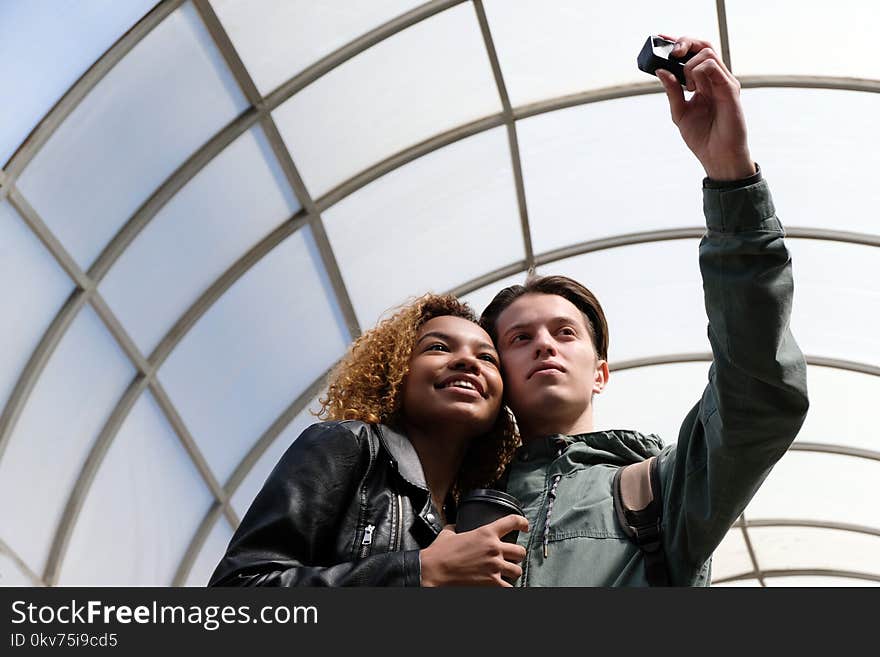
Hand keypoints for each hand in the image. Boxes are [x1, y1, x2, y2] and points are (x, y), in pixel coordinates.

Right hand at [419, 514, 528, 586]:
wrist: (433, 571)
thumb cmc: (439, 554)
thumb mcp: (448, 533)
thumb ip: (456, 528)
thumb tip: (455, 527)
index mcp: (485, 533)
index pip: (512, 521)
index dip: (522, 522)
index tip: (525, 526)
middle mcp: (494, 549)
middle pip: (520, 551)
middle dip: (517, 555)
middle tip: (512, 558)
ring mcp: (494, 567)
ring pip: (517, 571)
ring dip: (512, 572)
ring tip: (507, 574)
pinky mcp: (492, 583)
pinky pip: (509, 587)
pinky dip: (506, 587)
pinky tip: (502, 585)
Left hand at [656, 35, 755, 180]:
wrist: (717, 156)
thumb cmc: (702, 137)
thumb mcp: (679, 113)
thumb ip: (672, 91)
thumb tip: (661, 71)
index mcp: (704, 83)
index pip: (695, 53)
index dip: (681, 43)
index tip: (663, 40)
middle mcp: (716, 79)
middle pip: (704, 46)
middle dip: (685, 43)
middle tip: (673, 54)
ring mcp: (724, 83)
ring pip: (707, 53)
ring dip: (690, 65)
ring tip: (688, 87)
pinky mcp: (730, 89)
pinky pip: (713, 68)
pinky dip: (698, 72)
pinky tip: (693, 89)